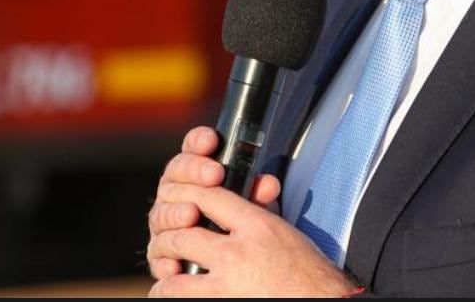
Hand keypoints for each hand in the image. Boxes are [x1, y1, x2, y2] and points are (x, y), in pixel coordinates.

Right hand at [147, 127, 282, 280]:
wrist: (237, 264)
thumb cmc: (243, 227)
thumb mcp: (255, 209)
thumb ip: (258, 195)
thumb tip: (268, 184)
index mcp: (197, 174)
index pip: (192, 149)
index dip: (198, 141)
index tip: (211, 140)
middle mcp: (176, 193)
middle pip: (174, 174)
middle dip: (193, 172)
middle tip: (214, 175)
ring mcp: (165, 222)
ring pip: (161, 211)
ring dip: (175, 211)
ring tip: (192, 214)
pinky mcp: (160, 253)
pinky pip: (156, 254)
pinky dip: (165, 257)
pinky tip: (176, 262)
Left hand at [147, 179, 357, 296]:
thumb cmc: (309, 273)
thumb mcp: (285, 233)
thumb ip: (262, 209)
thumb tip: (257, 184)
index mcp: (257, 227)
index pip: (208, 197)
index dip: (186, 193)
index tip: (181, 200)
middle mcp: (238, 253)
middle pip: (183, 234)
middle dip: (167, 236)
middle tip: (165, 241)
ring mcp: (227, 285)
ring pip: (174, 277)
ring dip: (165, 274)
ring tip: (166, 271)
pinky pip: (181, 299)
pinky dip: (171, 295)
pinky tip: (171, 292)